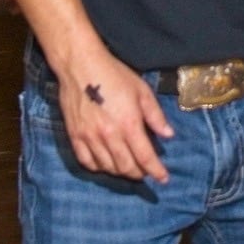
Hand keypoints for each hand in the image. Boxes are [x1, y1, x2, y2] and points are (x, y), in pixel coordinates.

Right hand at [58, 47, 172, 183]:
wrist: (80, 65)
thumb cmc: (114, 75)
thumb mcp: (141, 91)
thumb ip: (155, 116)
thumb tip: (168, 135)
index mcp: (129, 124)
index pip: (145, 157)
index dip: (156, 171)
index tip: (163, 179)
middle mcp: (109, 135)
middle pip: (126, 167)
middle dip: (139, 173)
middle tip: (145, 171)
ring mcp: (90, 137)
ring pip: (108, 167)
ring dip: (121, 171)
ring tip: (128, 167)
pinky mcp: (75, 136)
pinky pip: (87, 161)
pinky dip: (99, 167)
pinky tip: (106, 163)